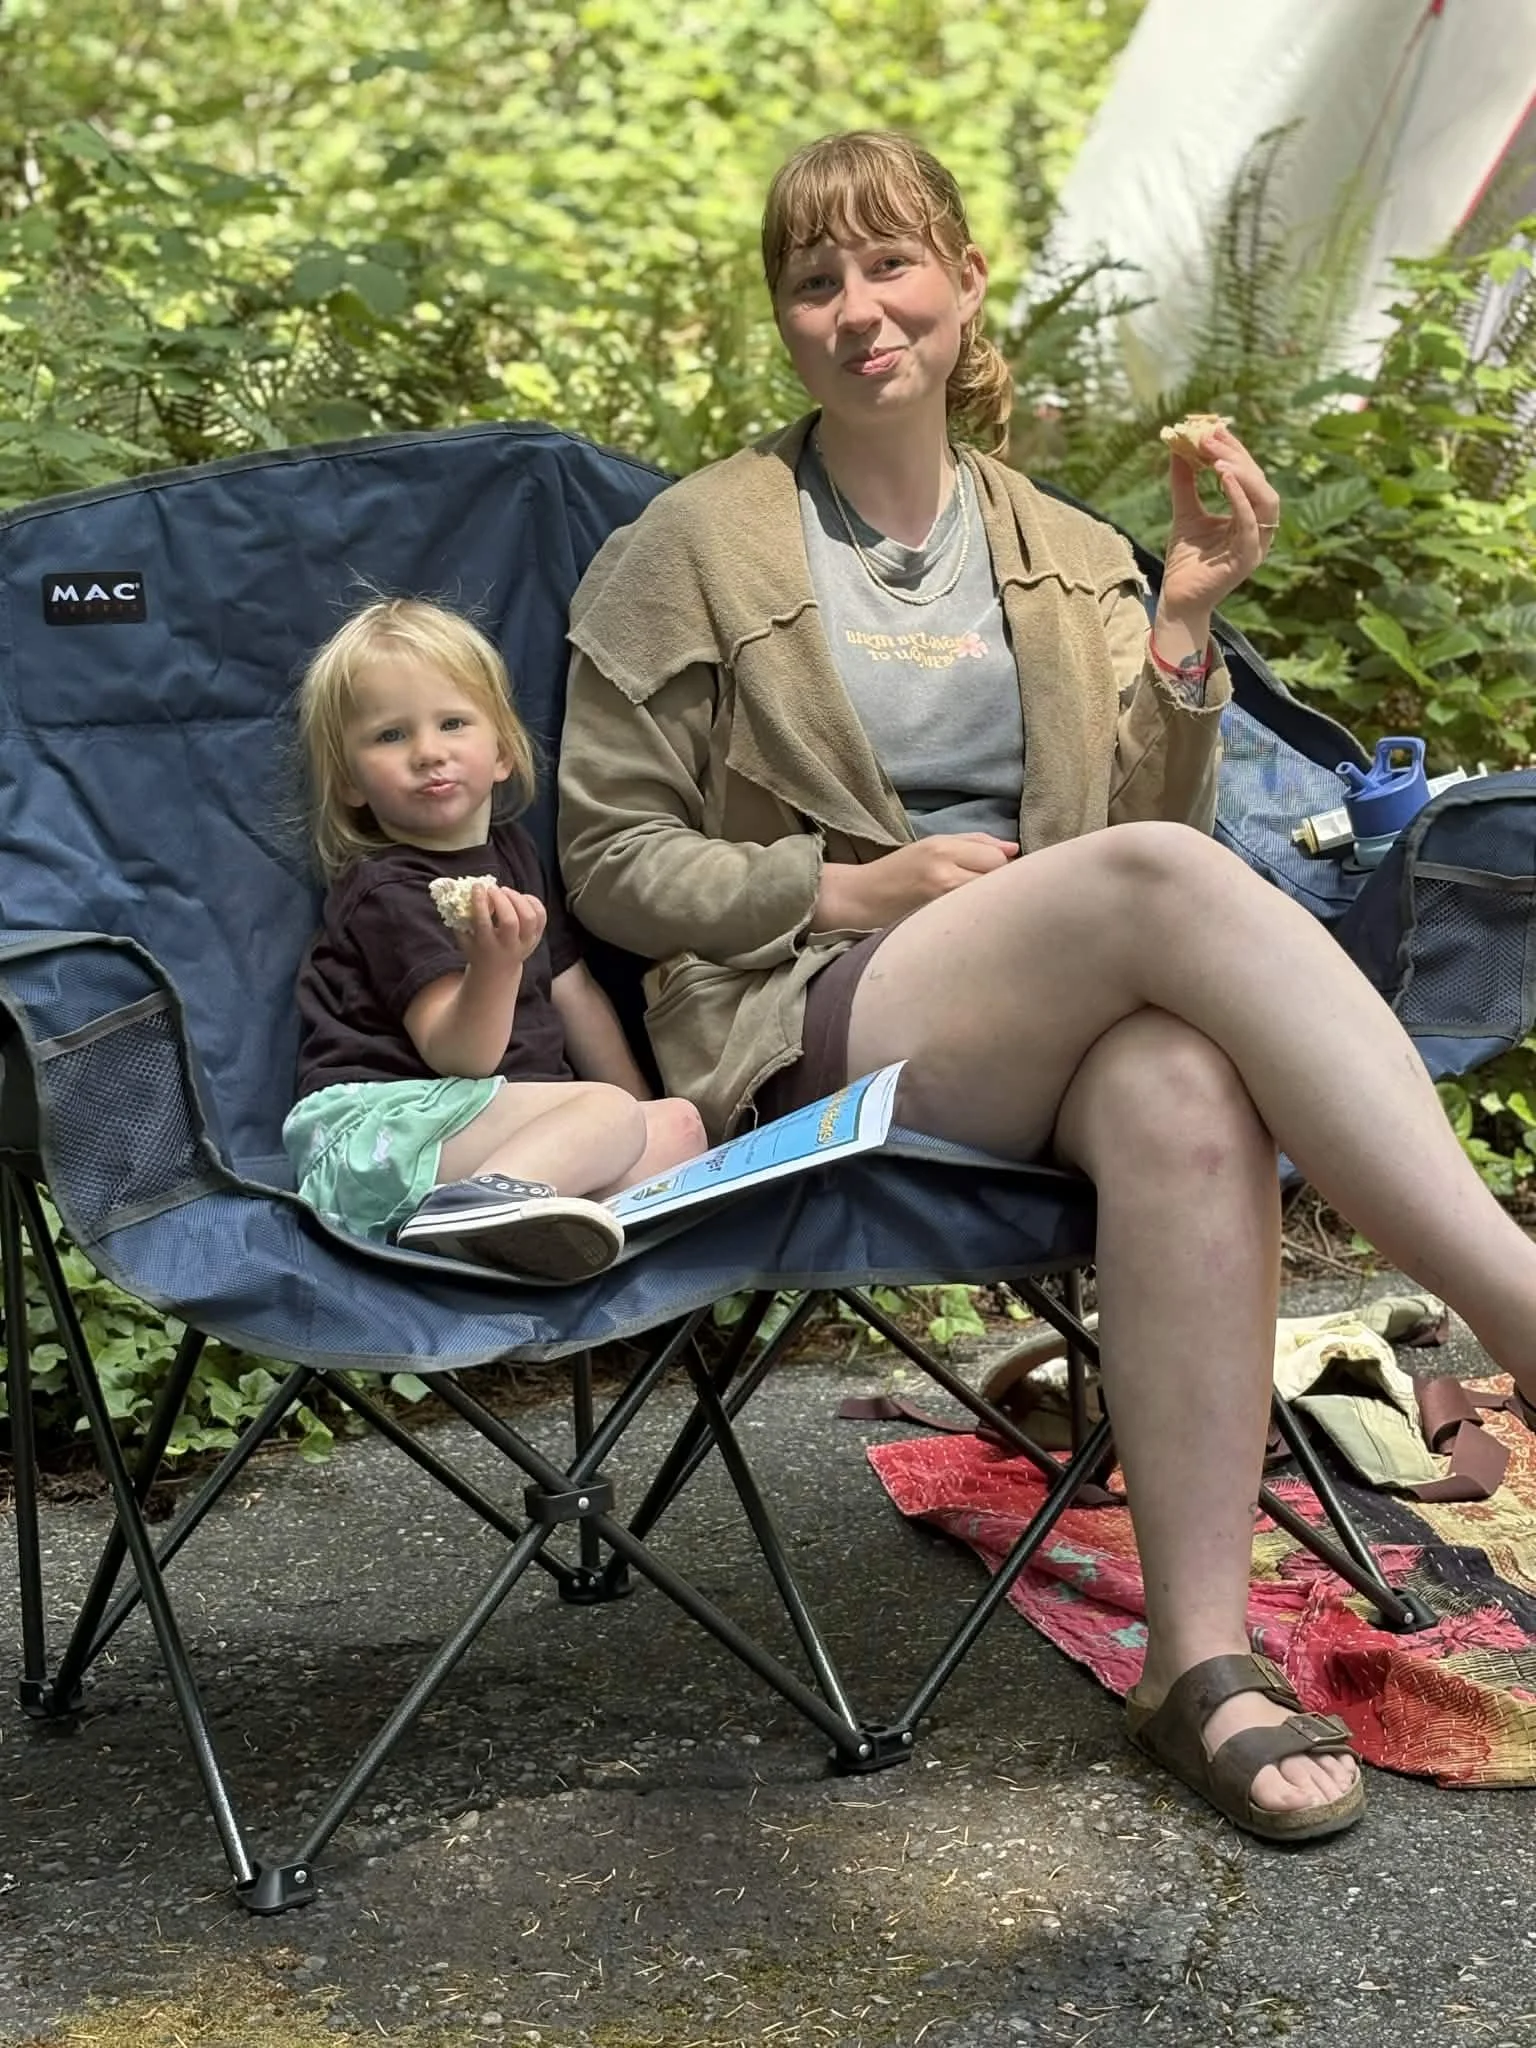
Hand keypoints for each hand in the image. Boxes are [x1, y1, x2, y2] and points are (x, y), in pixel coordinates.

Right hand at [456, 882, 545, 974]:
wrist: (497, 970)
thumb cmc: (477, 949)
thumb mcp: (464, 938)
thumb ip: (460, 918)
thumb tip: (458, 894)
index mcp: (487, 947)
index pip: (484, 923)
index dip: (480, 902)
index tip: (477, 887)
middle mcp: (509, 946)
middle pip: (510, 921)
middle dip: (501, 900)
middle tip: (492, 889)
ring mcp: (526, 942)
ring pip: (529, 917)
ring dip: (517, 899)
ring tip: (505, 891)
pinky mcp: (538, 936)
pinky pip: (541, 915)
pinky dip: (532, 901)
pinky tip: (519, 897)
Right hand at [817, 833, 1018, 929]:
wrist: (861, 899)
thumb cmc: (899, 870)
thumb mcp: (933, 844)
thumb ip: (976, 843)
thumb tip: (1014, 850)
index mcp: (943, 849)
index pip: (997, 860)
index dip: (1003, 868)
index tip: (998, 876)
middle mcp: (944, 875)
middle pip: (997, 882)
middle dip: (1000, 888)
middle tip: (990, 894)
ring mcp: (941, 904)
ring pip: (987, 903)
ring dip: (989, 904)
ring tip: (978, 907)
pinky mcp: (937, 926)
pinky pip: (972, 921)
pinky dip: (976, 919)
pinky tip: (968, 921)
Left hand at [1160, 423, 1279, 626]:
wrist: (1177, 598)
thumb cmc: (1185, 561)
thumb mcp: (1185, 513)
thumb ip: (1185, 483)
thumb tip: (1178, 449)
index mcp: (1249, 517)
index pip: (1249, 477)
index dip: (1234, 451)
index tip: (1213, 429)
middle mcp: (1259, 529)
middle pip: (1260, 484)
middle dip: (1238, 456)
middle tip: (1211, 436)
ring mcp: (1257, 544)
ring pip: (1265, 500)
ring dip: (1243, 474)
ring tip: (1218, 455)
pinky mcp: (1248, 558)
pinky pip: (1250, 522)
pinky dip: (1239, 497)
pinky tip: (1222, 476)